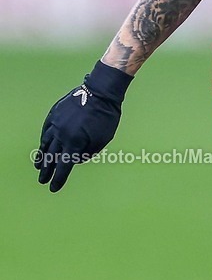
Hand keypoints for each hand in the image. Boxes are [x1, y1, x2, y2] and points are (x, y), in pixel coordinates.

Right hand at [35, 61, 132, 191]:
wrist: (100, 92)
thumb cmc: (106, 117)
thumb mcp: (102, 139)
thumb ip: (87, 152)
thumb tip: (75, 159)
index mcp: (74, 143)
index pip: (64, 166)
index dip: (58, 179)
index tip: (53, 188)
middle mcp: (62, 134)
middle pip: (51, 157)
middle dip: (47, 171)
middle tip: (42, 180)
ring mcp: (56, 123)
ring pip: (45, 144)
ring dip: (42, 157)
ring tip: (38, 166)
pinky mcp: (54, 114)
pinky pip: (46, 130)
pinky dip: (43, 140)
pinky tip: (42, 146)